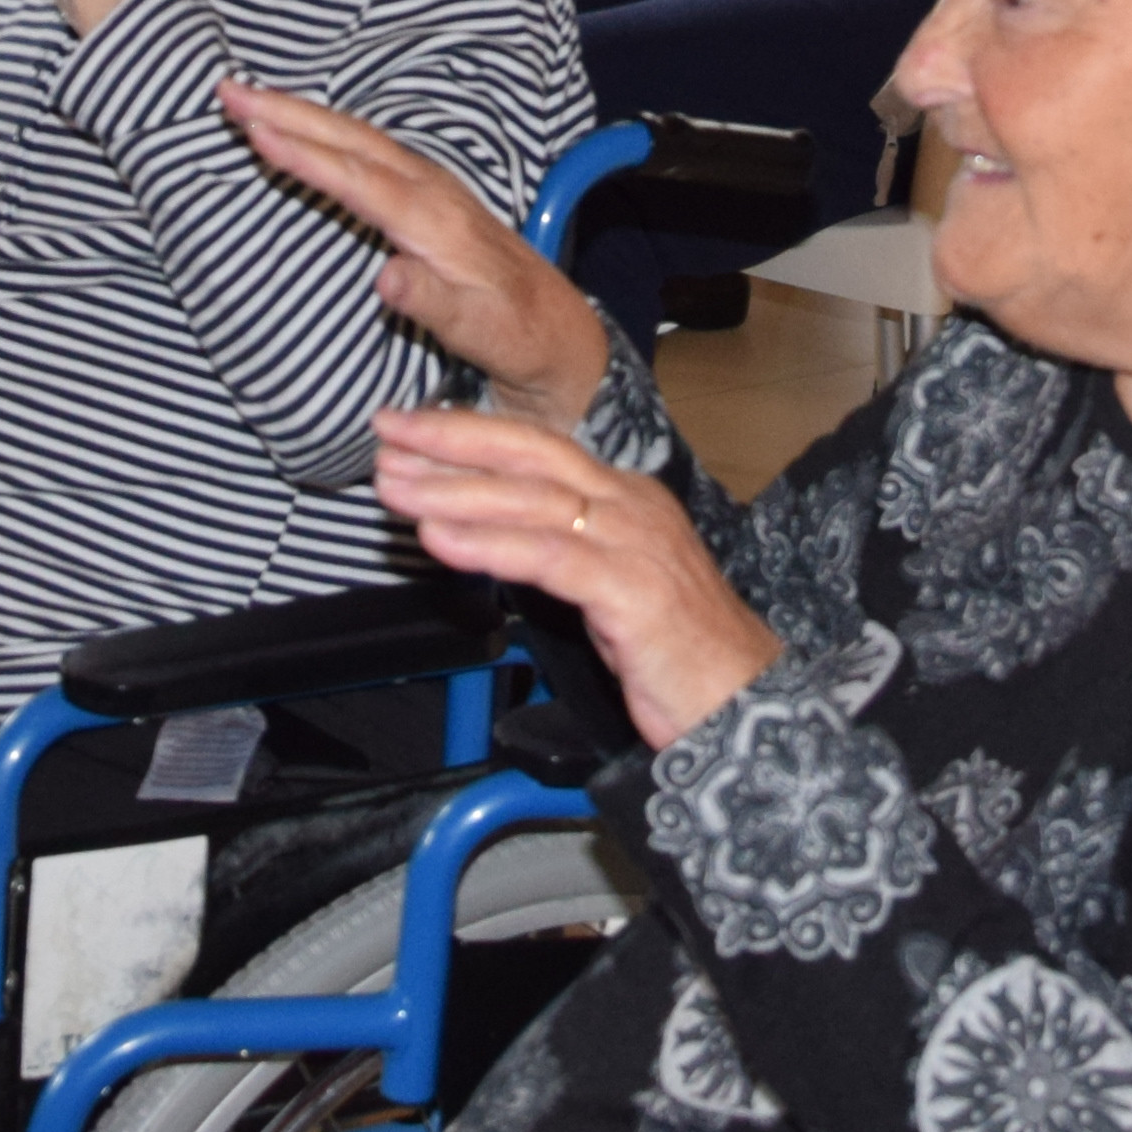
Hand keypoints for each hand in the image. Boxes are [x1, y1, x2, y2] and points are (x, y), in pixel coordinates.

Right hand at [224, 81, 608, 429]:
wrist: (565, 338)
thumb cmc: (521, 342)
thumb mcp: (485, 336)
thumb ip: (437, 305)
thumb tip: (384, 278)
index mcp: (442, 226)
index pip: (362, 181)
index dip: (307, 155)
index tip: (256, 131)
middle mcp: (437, 195)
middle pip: (354, 142)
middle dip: (289, 113)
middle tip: (227, 91)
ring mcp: (434, 190)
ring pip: (359, 139)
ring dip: (302, 114)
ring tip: (246, 96)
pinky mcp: (431, 197)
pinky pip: (368, 151)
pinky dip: (326, 132)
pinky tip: (299, 127)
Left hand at [366, 405, 783, 748]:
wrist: (744, 702)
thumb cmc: (673, 652)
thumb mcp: (608, 586)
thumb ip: (559, 552)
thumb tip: (490, 536)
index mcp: (626, 497)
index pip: (537, 448)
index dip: (470, 434)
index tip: (409, 429)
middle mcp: (631, 505)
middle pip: (530, 454)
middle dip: (452, 440)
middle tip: (386, 432)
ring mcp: (635, 543)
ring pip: (531, 501)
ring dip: (454, 491)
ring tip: (395, 486)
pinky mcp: (631, 590)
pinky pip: (547, 558)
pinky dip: (487, 545)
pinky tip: (440, 541)